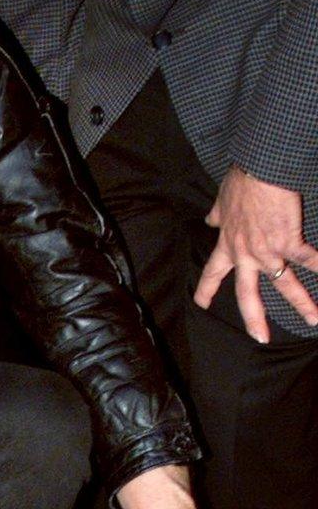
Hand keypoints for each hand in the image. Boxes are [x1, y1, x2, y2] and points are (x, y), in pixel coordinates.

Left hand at [194, 165, 317, 340]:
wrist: (260, 171)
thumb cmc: (242, 182)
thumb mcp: (222, 201)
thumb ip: (217, 215)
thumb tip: (210, 219)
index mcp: (228, 245)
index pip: (212, 272)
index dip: (206, 289)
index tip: (201, 304)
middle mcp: (246, 254)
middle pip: (247, 294)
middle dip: (254, 318)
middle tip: (260, 337)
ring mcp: (269, 252)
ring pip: (285, 285)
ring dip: (302, 303)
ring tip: (314, 318)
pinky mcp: (289, 242)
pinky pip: (309, 259)